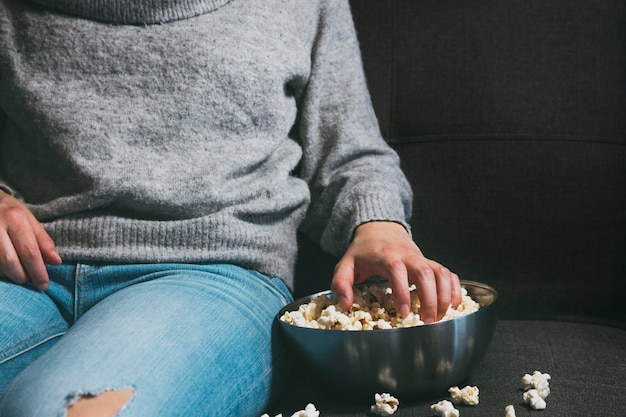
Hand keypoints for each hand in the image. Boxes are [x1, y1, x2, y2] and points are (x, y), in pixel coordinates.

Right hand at [0, 190, 60, 289]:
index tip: (44, 284)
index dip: (38, 271)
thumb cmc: (10, 212)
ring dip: (10, 275)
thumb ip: (43, 241)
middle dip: (23, 276)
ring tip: (20, 275)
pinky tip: (6, 270)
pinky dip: (1, 271)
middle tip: (31, 281)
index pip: (30, 251)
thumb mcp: (30, 220)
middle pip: (10, 261)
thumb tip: (56, 261)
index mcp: (15, 218)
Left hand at [331, 221, 460, 322]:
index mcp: (385, 256)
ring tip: (439, 318)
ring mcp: (421, 258)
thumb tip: (346, 305)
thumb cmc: (362, 252)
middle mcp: (407, 255)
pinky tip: (453, 306)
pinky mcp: (430, 262)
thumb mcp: (345, 265)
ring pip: (441, 273)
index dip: (402, 291)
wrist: (379, 230)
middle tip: (426, 321)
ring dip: (444, 296)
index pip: (397, 270)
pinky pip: (448, 273)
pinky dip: (455, 289)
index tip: (404, 312)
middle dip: (430, 298)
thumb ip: (341, 284)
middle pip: (425, 272)